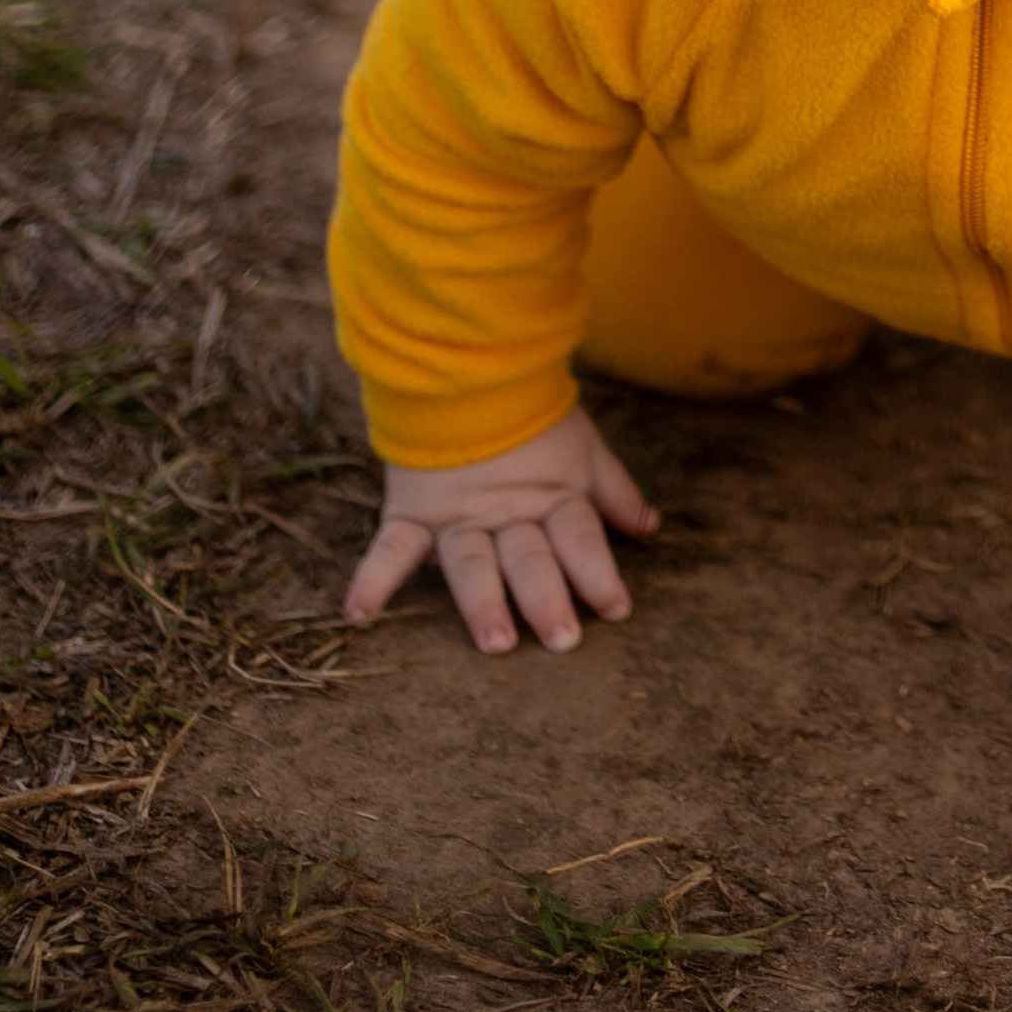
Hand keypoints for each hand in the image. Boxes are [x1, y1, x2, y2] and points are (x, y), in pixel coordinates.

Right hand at [341, 407, 658, 655]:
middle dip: (546, 597)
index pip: (579, 535)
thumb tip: (652, 528)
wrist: (466, 369)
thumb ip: (615, 493)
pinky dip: (373, 578)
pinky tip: (359, 613)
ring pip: (471, 562)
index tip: (618, 610)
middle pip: (529, 556)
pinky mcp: (413, 512)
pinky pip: (390, 547)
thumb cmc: (532, 419)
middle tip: (562, 639)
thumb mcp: (583, 451)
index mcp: (550, 496)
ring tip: (495, 642)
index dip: (599, 569)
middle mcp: (505, 512)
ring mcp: (457, 515)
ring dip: (483, 602)